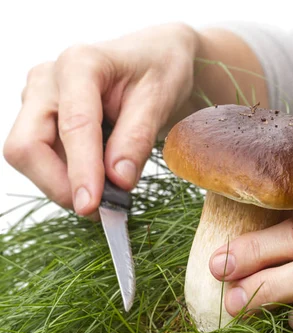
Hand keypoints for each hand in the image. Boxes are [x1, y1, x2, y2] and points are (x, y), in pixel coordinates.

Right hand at [3, 24, 197, 214]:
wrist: (154, 60)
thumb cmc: (159, 70)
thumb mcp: (161, 99)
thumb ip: (137, 138)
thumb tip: (118, 181)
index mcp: (80, 64)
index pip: (73, 127)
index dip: (81, 171)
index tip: (93, 206)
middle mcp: (48, 80)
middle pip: (27, 146)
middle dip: (59, 185)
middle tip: (99, 208)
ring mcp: (38, 101)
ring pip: (28, 159)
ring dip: (63, 186)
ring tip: (106, 191)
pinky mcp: (39, 120)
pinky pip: (41, 162)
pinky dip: (67, 180)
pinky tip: (96, 178)